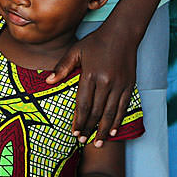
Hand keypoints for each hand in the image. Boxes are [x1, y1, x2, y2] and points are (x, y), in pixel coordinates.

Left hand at [48, 24, 136, 144]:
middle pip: (96, 112)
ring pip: (110, 113)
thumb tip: (47, 81)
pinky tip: (113, 131)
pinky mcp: (129, 85)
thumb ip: (62, 67)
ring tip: (98, 143)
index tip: (74, 132)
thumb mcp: (76, 50)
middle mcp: (105, 81)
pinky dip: (118, 121)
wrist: (122, 33)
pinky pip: (123, 107)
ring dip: (103, 130)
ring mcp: (119, 84)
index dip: (78, 120)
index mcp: (90, 74)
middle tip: (82, 140)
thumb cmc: (96, 41)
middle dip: (89, 128)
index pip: (83, 104)